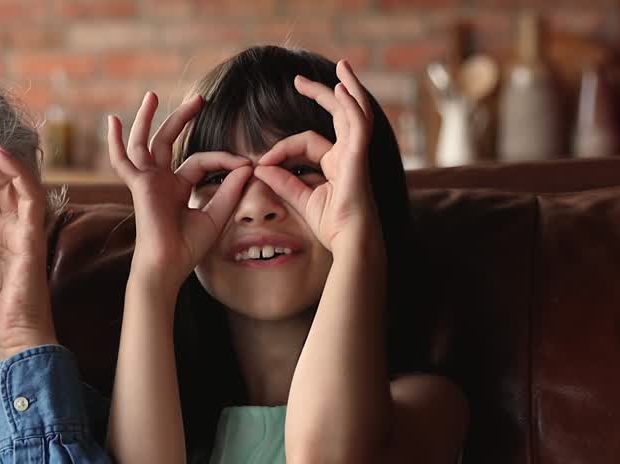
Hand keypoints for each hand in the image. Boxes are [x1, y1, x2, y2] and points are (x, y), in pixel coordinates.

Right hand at [107, 92, 251, 293]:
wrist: (168, 266)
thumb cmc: (188, 249)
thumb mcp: (216, 216)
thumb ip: (231, 190)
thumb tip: (247, 166)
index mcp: (177, 189)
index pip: (201, 161)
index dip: (225, 159)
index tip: (247, 164)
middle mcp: (161, 181)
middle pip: (168, 142)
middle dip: (182, 118)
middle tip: (199, 99)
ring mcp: (148, 182)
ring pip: (145, 143)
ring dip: (148, 119)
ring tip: (152, 96)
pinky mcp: (139, 185)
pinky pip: (123, 160)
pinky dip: (116, 142)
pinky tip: (113, 121)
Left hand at [253, 60, 381, 255]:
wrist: (350, 242)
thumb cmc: (332, 226)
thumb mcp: (302, 199)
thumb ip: (283, 182)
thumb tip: (261, 167)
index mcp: (337, 164)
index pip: (307, 143)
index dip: (281, 149)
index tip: (261, 162)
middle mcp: (349, 155)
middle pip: (338, 115)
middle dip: (321, 94)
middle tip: (299, 80)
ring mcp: (357, 154)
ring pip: (355, 111)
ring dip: (348, 87)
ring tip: (341, 66)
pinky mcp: (359, 157)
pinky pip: (358, 124)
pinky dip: (352, 104)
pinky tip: (342, 87)